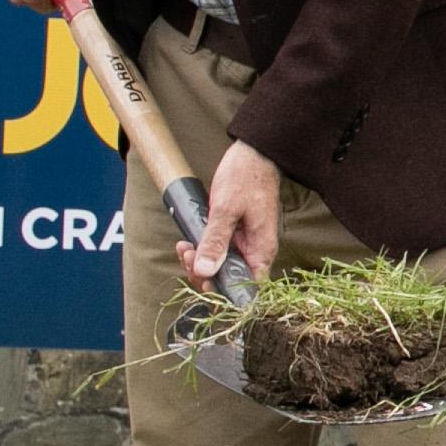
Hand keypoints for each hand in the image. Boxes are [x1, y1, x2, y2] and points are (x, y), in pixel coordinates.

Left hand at [188, 141, 280, 286]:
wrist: (252, 155)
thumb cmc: (246, 178)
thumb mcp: (226, 210)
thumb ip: (216, 241)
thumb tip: (205, 271)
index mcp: (261, 251)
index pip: (246, 288)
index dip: (222, 290)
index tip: (201, 277)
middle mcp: (254, 253)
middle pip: (228, 281)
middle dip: (203, 274)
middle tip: (188, 256)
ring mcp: (243, 246)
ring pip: (219, 268)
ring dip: (197, 263)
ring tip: (184, 247)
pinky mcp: (233, 237)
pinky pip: (215, 254)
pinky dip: (199, 252)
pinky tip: (186, 243)